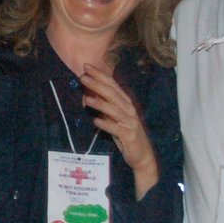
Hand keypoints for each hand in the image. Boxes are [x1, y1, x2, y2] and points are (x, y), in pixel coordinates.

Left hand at [79, 64, 157, 195]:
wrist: (141, 155)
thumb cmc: (125, 134)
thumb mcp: (113, 118)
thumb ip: (104, 106)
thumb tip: (88, 94)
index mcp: (126, 102)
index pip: (112, 85)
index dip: (100, 75)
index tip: (86, 66)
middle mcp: (129, 109)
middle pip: (112, 94)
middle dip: (97, 84)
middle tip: (82, 77)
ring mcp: (130, 122)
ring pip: (114, 109)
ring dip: (100, 103)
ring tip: (86, 99)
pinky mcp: (129, 135)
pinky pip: (116, 129)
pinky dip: (106, 124)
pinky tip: (95, 121)